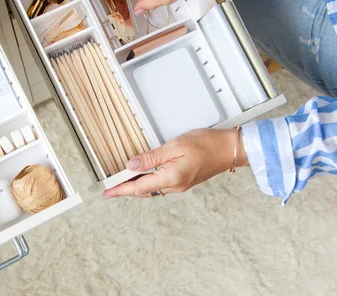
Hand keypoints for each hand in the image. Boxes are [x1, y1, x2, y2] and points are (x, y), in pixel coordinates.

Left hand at [103, 128, 247, 198]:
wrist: (229, 149)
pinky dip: (148, 183)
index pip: (139, 187)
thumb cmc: (207, 144)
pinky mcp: (184, 180)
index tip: (108, 193)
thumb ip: (152, 157)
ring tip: (123, 183)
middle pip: (144, 191)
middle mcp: (175, 185)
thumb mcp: (175, 146)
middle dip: (126, 189)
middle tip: (111, 189)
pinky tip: (144, 177)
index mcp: (171, 178)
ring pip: (152, 189)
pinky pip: (161, 185)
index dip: (121, 189)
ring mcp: (180, 185)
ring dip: (137, 186)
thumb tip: (132, 165)